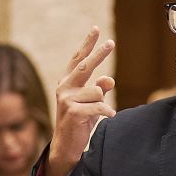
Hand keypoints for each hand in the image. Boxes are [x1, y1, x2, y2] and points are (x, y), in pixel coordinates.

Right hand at [43, 27, 116, 175]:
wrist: (66, 146)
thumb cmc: (80, 122)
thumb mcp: (91, 103)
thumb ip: (99, 89)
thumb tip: (109, 79)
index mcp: (67, 83)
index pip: (77, 59)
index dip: (87, 45)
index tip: (96, 29)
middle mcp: (64, 88)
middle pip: (85, 66)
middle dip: (99, 54)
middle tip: (111, 42)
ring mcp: (67, 99)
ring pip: (98, 91)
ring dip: (102, 103)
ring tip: (95, 113)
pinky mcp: (73, 112)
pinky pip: (100, 106)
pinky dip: (107, 111)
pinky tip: (107, 116)